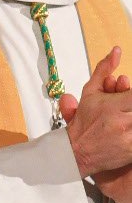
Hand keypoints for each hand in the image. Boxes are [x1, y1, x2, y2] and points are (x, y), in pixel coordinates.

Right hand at [63, 48, 131, 176]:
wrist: (77, 151)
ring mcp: (129, 138)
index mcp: (112, 106)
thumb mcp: (90, 92)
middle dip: (131, 102)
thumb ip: (104, 70)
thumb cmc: (84, 121)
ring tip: (125, 115)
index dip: (130, 89)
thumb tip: (116, 51)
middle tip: (126, 105)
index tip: (129, 88)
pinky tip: (127, 127)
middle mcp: (123, 122)